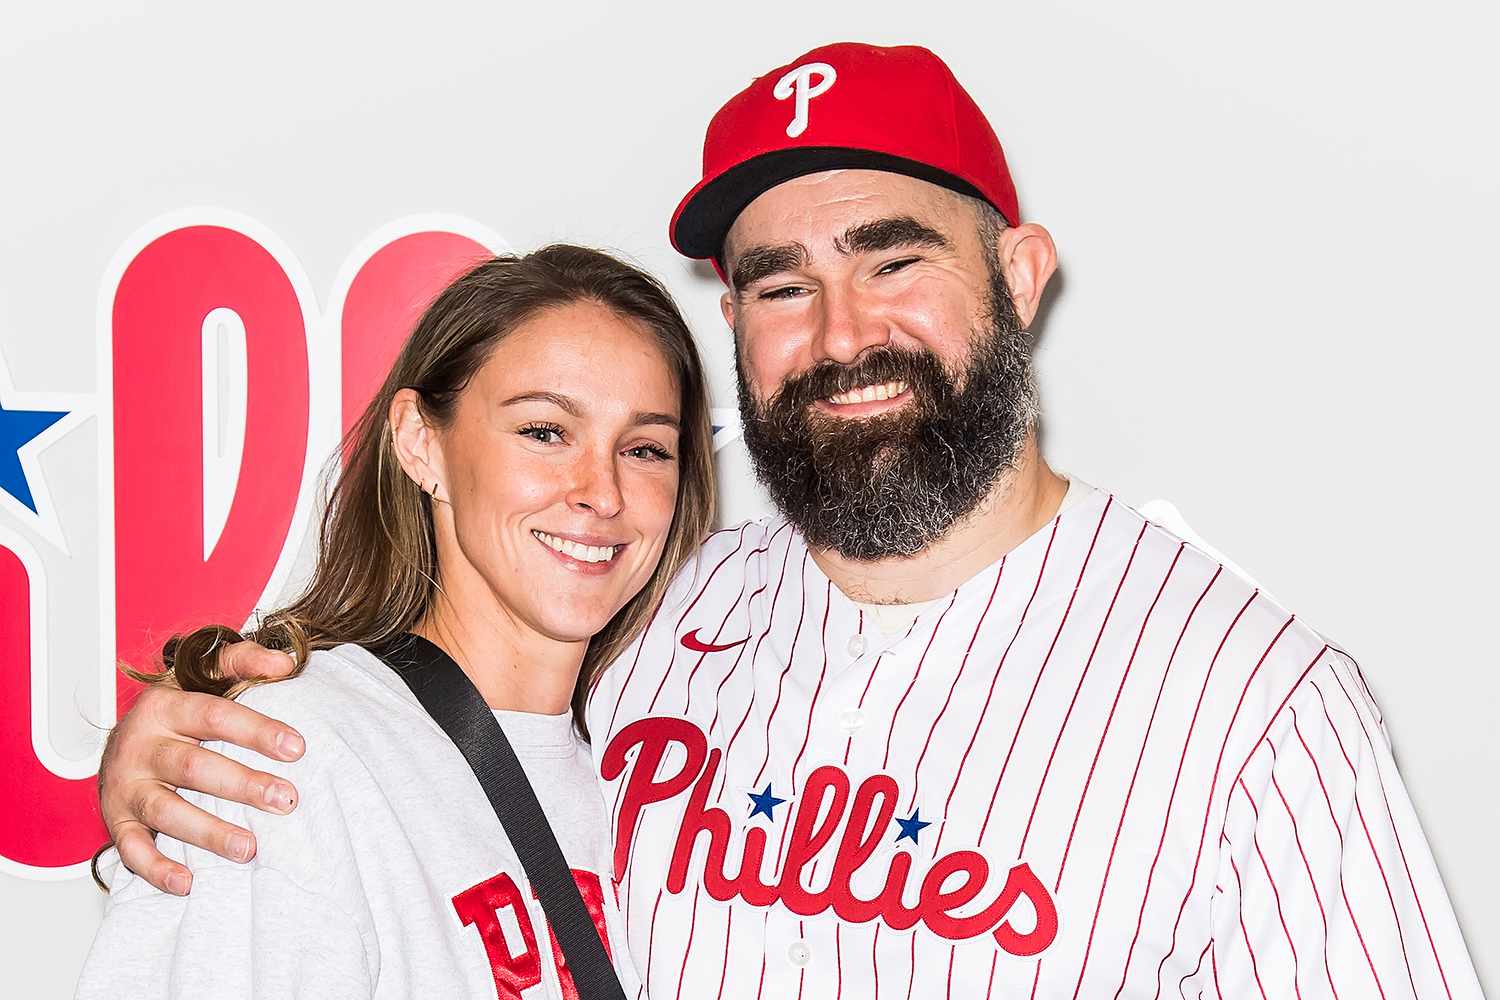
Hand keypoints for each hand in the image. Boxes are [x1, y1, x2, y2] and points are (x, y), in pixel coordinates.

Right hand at [99, 641, 303, 895]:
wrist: (124, 737)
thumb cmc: (178, 709)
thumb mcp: (203, 675)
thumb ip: (243, 662)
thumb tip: (285, 662)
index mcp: (166, 707)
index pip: (214, 716)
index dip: (255, 731)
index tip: (296, 747)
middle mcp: (142, 746)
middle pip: (194, 767)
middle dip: (242, 785)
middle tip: (286, 799)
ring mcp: (127, 786)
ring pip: (166, 811)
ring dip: (208, 832)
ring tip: (249, 847)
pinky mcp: (116, 820)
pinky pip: (131, 850)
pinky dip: (156, 868)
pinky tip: (188, 881)